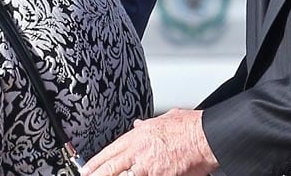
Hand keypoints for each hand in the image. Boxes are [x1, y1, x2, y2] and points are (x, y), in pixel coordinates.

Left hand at [81, 108, 218, 175]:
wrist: (204, 137)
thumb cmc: (188, 128)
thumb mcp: (162, 119)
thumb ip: (148, 124)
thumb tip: (139, 125)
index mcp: (136, 137)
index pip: (109, 151)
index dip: (95, 162)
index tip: (86, 168)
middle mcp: (138, 151)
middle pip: (110, 167)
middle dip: (96, 174)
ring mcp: (147, 167)